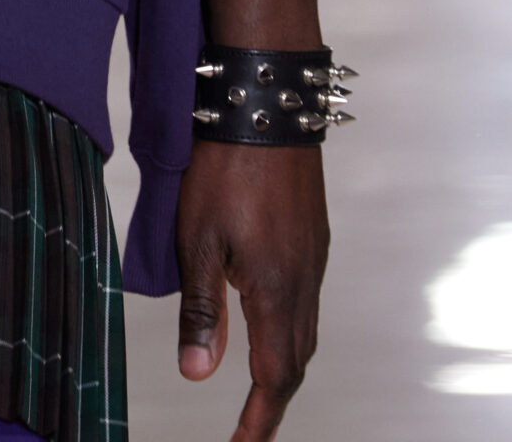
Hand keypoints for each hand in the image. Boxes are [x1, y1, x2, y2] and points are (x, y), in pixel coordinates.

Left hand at [175, 140, 328, 439]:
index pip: (275, 376)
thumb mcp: (198, 239)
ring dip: (284, 363)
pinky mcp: (312, 232)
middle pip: (295, 359)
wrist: (267, 102)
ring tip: (259, 385)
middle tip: (250, 430)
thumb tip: (198, 375)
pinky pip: (307, 296)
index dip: (258, 419)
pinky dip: (290, 324)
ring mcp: (313, 254)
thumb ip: (203, 310)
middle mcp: (305, 280)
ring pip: (305, 328)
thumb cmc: (225, 165)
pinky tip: (269, 315)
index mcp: (278, 291)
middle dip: (274, 399)